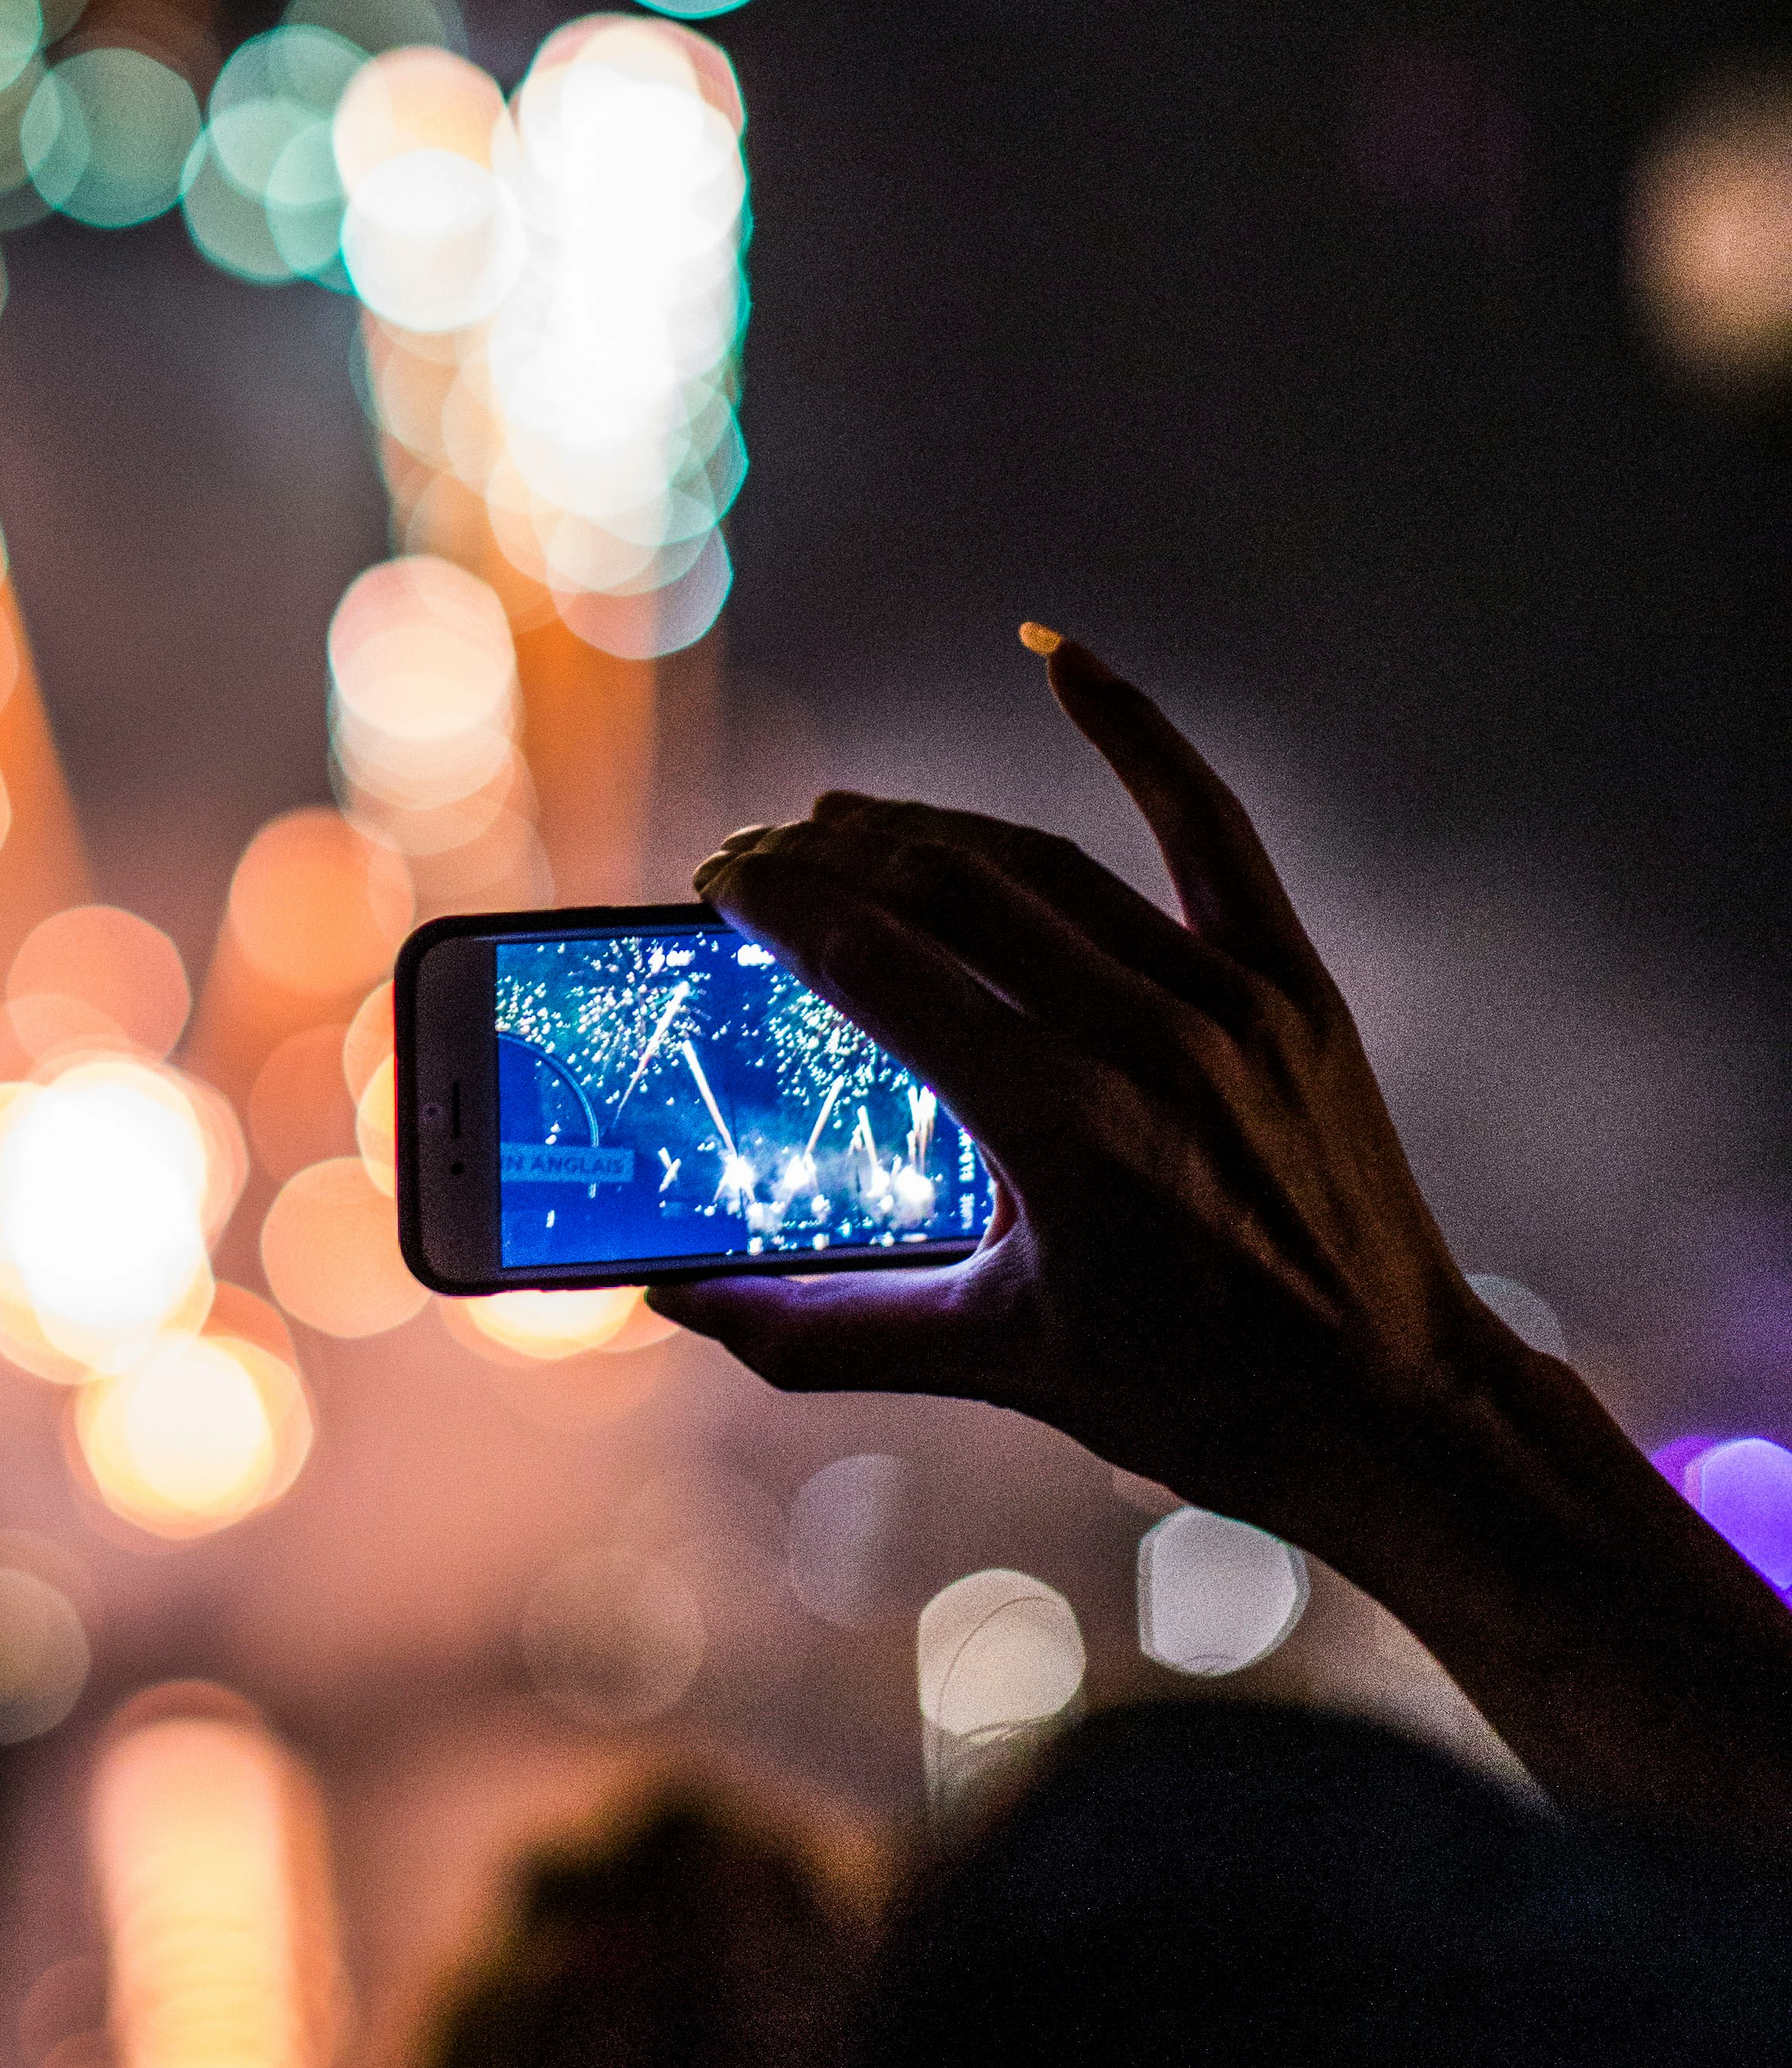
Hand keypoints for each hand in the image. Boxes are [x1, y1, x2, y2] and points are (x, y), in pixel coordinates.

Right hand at [651, 634, 1510, 1559]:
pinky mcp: (1290, 984)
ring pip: (1042, 866)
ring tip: (842, 824)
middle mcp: (1145, 1044)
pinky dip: (1136, 735)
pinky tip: (1060, 662)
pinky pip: (1207, 827)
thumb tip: (675, 1299)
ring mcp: (1228, 1001)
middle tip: (754, 862)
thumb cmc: (1192, 1397)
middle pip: (946, 894)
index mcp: (1061, 1133)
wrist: (1392, 1406)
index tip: (720, 885)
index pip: (880, 967)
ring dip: (927, 829)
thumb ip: (820, 1327)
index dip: (783, 909)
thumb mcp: (992, 1363)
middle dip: (829, 862)